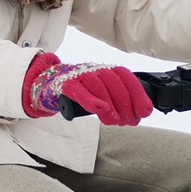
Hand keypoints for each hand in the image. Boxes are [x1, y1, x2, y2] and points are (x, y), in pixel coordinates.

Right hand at [25, 56, 153, 124]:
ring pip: (97, 85)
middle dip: (125, 103)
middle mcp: (93, 69)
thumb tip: (139, 114)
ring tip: (115, 122)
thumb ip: (117, 101)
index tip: (145, 112)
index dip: (138, 94)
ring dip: (110, 105)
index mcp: (104, 70)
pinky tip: (99, 110)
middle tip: (128, 121)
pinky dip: (90, 100)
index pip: (125, 77)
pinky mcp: (63, 85)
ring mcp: (78, 75)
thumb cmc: (78, 91)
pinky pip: (78, 90)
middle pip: (114, 82)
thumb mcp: (100, 93)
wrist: (46, 86)